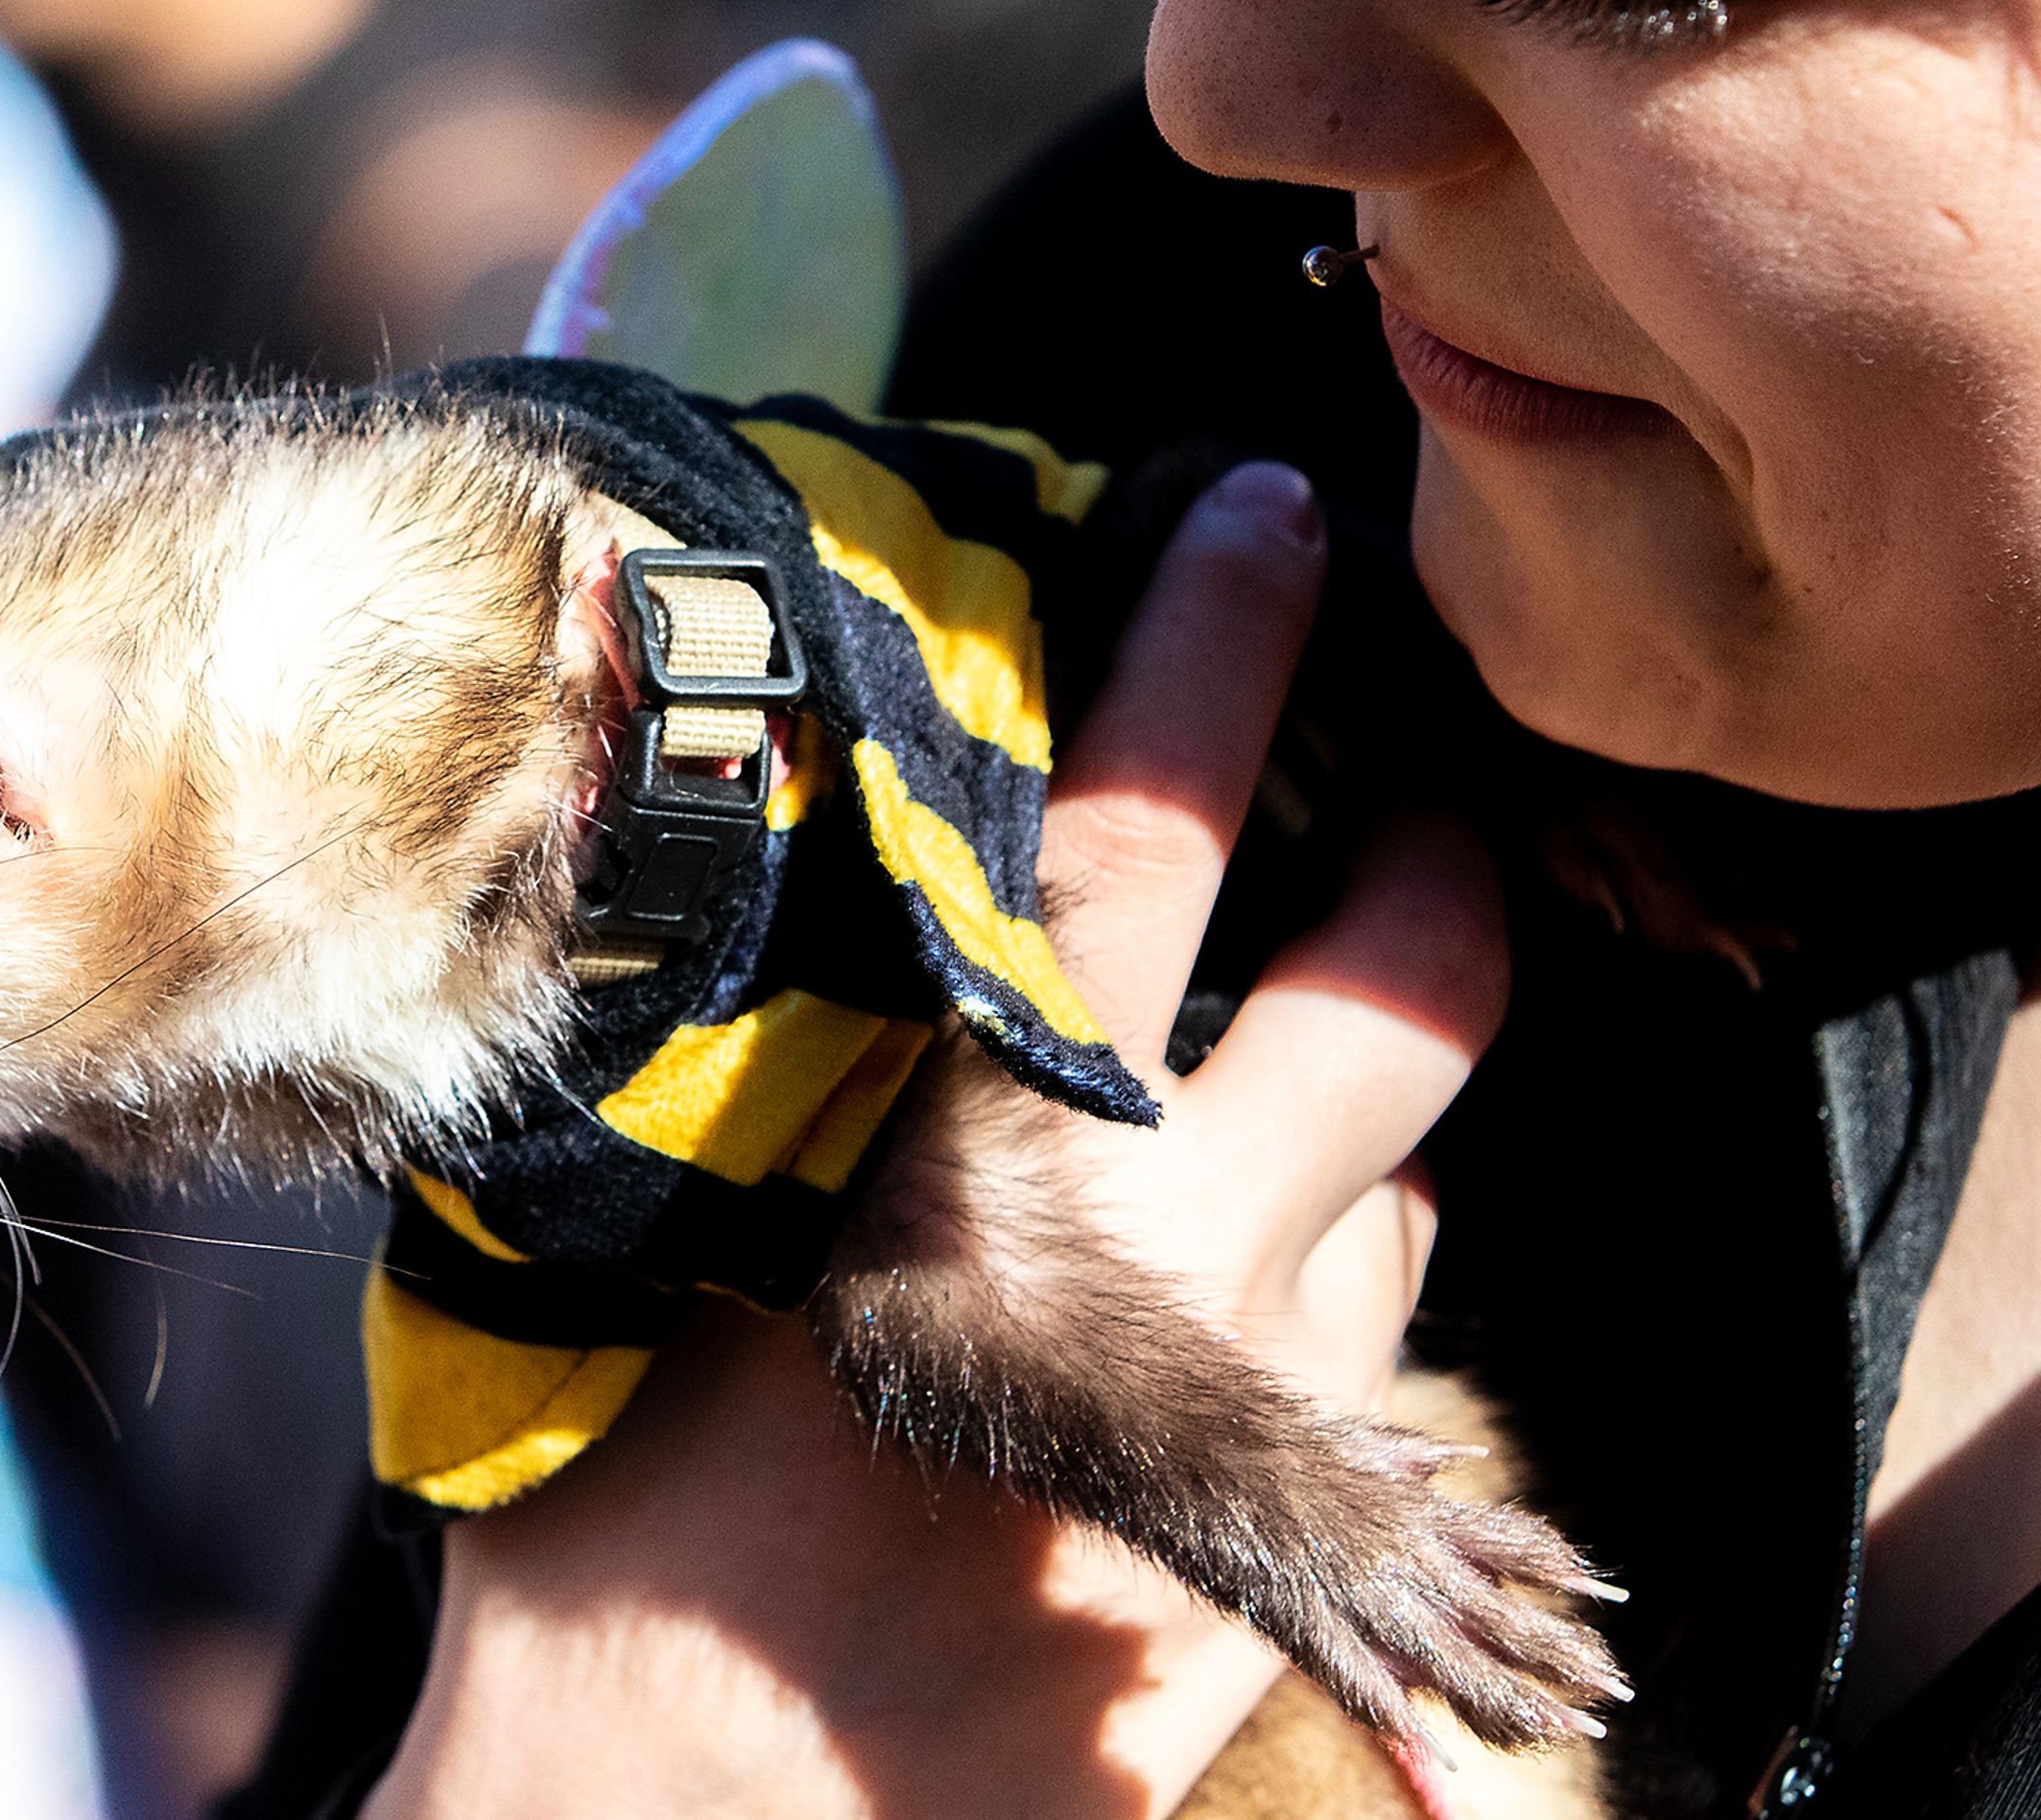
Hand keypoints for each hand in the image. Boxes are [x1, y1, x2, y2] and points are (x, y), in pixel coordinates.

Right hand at [368, 463, 1512, 1818]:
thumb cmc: (612, 1526)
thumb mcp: (631, 1233)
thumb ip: (726, 1022)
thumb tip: (768, 798)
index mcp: (965, 1146)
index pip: (1143, 813)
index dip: (1223, 623)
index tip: (1273, 512)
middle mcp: (1162, 1247)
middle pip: (1415, 966)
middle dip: (1429, 848)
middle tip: (1381, 789)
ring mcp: (1266, 1392)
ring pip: (1417, 1159)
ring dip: (1361, 1099)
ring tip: (1245, 1078)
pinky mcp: (1293, 1519)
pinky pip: (1392, 1334)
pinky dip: (1331, 1270)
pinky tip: (1224, 1281)